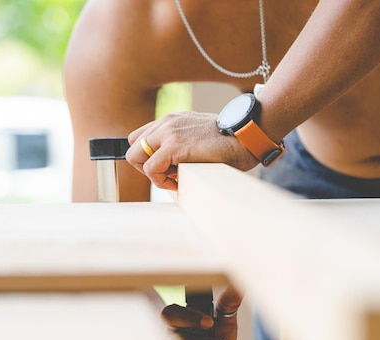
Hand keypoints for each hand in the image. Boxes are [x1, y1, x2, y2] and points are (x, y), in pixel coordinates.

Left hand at [126, 111, 258, 189]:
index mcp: (171, 120)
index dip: (148, 157)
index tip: (167, 168)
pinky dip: (160, 180)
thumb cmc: (230, 144)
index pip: (140, 137)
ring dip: (152, 173)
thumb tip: (172, 167)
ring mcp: (168, 132)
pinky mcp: (173, 145)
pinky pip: (150, 168)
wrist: (246, 138)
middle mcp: (166, 122)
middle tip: (169, 175)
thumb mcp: (199, 137)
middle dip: (146, 167)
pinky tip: (179, 181)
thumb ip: (182, 143)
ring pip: (135, 157)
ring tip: (175, 178)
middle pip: (133, 148)